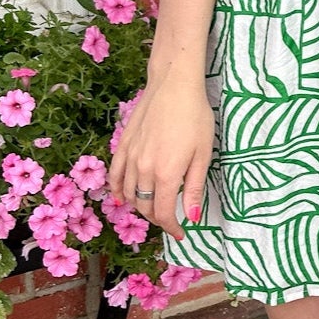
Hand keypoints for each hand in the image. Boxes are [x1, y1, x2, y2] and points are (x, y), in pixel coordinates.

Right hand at [106, 65, 213, 242]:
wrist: (174, 85)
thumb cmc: (195, 117)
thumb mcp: (203, 154)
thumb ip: (194, 188)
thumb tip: (192, 217)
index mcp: (166, 174)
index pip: (163, 213)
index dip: (171, 228)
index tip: (180, 233)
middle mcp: (144, 169)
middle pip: (145, 207)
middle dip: (158, 219)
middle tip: (171, 220)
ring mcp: (130, 157)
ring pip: (130, 194)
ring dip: (141, 206)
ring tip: (153, 209)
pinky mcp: (123, 145)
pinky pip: (115, 175)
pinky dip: (118, 190)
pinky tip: (122, 198)